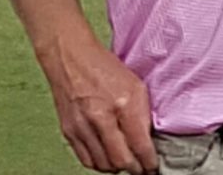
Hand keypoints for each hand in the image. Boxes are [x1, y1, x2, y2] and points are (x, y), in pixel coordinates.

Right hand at [40, 34, 157, 173]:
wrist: (72, 59)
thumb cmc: (104, 67)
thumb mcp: (136, 85)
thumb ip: (142, 113)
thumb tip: (148, 139)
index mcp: (123, 103)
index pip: (139, 145)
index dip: (149, 161)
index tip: (153, 166)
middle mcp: (101, 118)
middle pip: (120, 161)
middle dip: (134, 169)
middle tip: (142, 169)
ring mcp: (82, 127)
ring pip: (103, 165)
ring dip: (117, 167)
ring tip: (127, 163)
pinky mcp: (69, 132)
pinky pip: (86, 160)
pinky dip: (99, 164)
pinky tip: (108, 159)